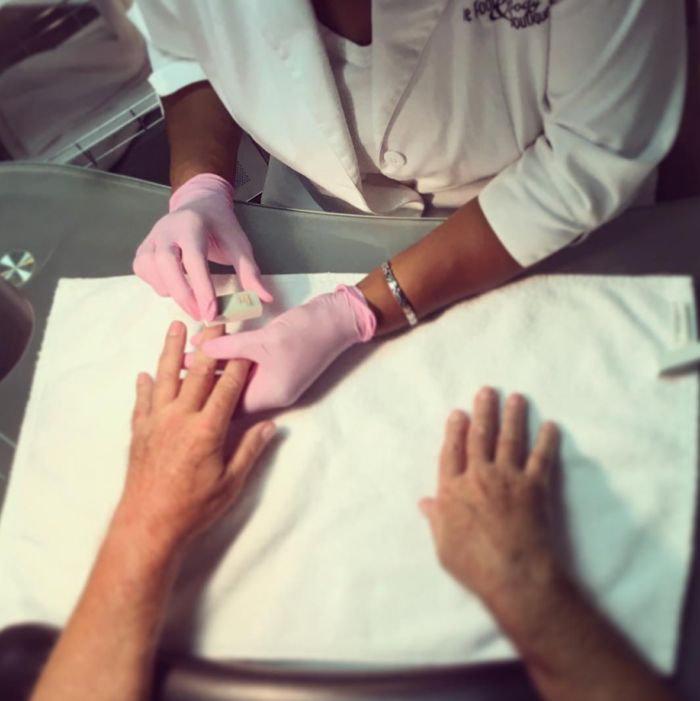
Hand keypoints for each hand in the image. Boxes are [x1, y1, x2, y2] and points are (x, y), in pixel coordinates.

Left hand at [115, 322, 275, 555]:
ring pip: (165, 377)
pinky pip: (142, 401)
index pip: (227, 388)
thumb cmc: (194, 507)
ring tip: (176, 326)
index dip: (237, 363)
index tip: (245, 342)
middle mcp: (180, 418)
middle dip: (209, 345)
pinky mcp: (139, 432)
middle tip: (215, 321)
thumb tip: (270, 425)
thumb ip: (250, 450)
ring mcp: (156, 422)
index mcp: (207, 429)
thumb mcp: (231, 483)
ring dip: (171, 349)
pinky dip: (145, 385)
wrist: (148, 525)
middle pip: (196, 373)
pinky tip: (145, 373)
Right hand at [133, 173, 272, 321]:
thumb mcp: (240, 245)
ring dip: (168, 289)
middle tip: (200, 315)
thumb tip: (264, 300)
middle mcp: (168, 228)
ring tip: (189, 301)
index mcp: (193, 224)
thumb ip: (250, 272)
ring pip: (148, 266)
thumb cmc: (220, 226)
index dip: (201, 288)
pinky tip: (173, 288)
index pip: (194, 259)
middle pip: (165, 263)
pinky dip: (155, 283)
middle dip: (182, 293)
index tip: (211, 313)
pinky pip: (141, 269)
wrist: (200, 204)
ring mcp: (152, 236)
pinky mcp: (144, 246)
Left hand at [186, 285, 376, 413]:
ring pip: (235, 379)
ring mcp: (274, 379)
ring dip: (213, 367)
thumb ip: (232, 347)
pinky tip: (207, 345)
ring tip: (183, 355)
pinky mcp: (276, 364)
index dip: (202, 397)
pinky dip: (227, 358)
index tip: (177, 385)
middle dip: (203, 381)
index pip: (228, 407)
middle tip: (175, 368)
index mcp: (270, 394)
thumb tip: (200, 350)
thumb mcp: (265, 340)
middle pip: (228, 394)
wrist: (341, 319)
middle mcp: (270, 392)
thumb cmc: (307, 332)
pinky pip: (245, 367)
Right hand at [420, 387, 560, 607]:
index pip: (452, 452)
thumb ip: (436, 520)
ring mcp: (508, 479)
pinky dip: (547, 442)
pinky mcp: (535, 487)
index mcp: (453, 491)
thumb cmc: (474, 565)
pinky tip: (550, 427)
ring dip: (513, 417)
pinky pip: (541, 458)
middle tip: (487, 391)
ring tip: (516, 398)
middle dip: (483, 413)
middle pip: (480, 438)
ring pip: (509, 440)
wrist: (514, 574)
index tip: (458, 413)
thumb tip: (425, 503)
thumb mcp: (443, 546)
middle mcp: (479, 477)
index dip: (454, 432)